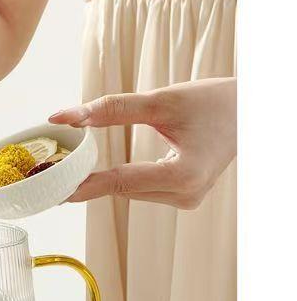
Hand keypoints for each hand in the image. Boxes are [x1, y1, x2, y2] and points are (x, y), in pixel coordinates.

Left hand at [50, 78, 236, 208]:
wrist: (248, 111)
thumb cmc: (211, 102)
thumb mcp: (161, 101)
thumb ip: (112, 109)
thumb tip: (65, 117)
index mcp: (184, 176)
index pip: (122, 181)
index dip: (86, 184)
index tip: (55, 188)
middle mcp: (186, 195)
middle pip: (125, 188)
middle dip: (91, 179)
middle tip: (53, 173)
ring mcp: (187, 199)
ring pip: (132, 191)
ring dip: (107, 179)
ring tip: (73, 170)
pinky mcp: (185, 196)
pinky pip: (144, 189)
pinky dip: (124, 179)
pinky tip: (102, 173)